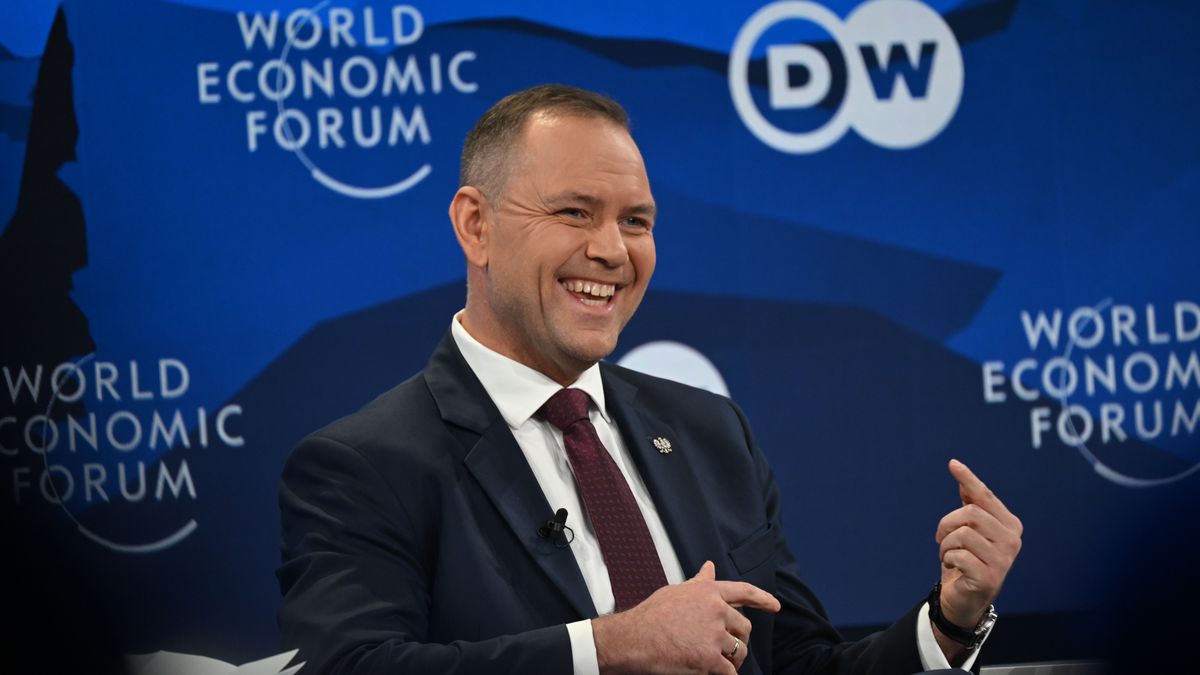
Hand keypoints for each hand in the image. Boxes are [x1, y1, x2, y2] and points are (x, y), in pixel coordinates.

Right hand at [594, 560, 779, 673]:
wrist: (634, 639)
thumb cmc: (650, 616)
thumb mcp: (676, 592)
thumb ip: (698, 583)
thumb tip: (709, 567)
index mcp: (708, 592)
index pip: (743, 592)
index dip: (762, 598)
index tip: (774, 606)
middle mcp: (716, 610)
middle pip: (744, 628)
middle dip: (739, 640)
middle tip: (729, 651)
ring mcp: (714, 635)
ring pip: (739, 651)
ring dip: (733, 661)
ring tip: (721, 665)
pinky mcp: (710, 658)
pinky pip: (729, 672)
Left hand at [935, 460, 1022, 635]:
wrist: (966, 598)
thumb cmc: (968, 559)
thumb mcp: (969, 529)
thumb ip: (970, 502)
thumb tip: (958, 469)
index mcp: (1010, 525)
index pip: (986, 497)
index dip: (968, 480)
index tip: (953, 464)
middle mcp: (1012, 540)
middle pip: (970, 514)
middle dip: (947, 524)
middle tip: (942, 539)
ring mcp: (1003, 560)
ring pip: (962, 534)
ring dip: (946, 544)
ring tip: (949, 554)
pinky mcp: (989, 577)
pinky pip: (958, 555)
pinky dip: (948, 558)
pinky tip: (953, 567)